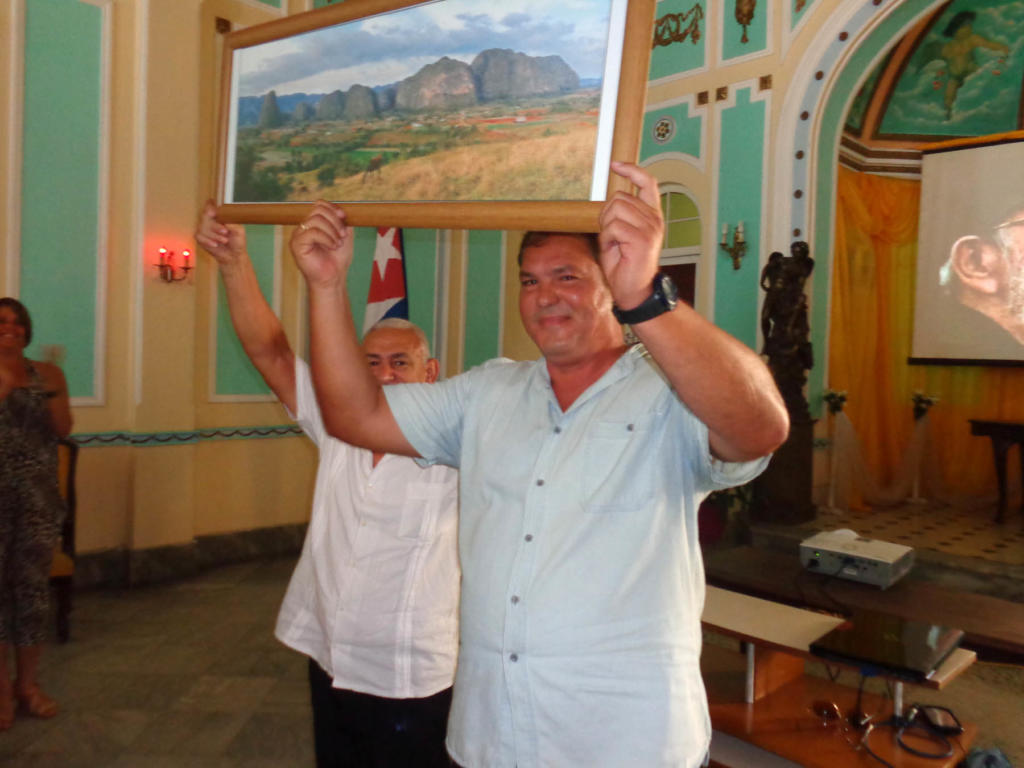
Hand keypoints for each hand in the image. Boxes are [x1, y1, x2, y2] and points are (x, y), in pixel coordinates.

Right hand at [194, 199, 245, 264]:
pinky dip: (207, 241)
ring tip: (224, 240)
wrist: (233, 255)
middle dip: (215, 226)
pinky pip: (198, 236)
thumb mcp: (239, 231)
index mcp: (219, 215)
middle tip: (225, 232)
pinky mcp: (200, 237)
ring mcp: (204, 228)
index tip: (213, 213)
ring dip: (214, 235)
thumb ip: (231, 223)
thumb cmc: (237, 241)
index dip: (209, 206)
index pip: (210, 205)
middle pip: (205, 216)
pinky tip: (215, 245)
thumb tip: (223, 220)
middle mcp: (210, 220)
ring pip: (202, 227)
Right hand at [290, 200, 352, 289]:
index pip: (319, 205)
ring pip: (315, 219)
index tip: (344, 217)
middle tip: (343, 235)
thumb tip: (339, 209)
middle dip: (335, 221)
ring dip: (332, 230)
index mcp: (313, 224)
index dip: (332, 208)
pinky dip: (326, 238)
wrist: (334, 278)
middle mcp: (304, 227)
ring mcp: (298, 235)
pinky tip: (333, 246)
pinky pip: (312, 232)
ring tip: (338, 243)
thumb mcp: (344, 234)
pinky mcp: (296, 244)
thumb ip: (341, 220)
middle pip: (318, 210)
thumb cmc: (338, 258)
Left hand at [597, 161, 664, 309]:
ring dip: (607, 227)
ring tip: (615, 244)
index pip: (648, 182)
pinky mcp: (642, 239)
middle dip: (607, 215)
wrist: (633, 290)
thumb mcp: (621, 234)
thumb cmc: (624, 264)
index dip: (632, 170)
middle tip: (612, 236)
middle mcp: (654, 219)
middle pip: (619, 197)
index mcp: (652, 215)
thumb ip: (621, 215)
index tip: (615, 165)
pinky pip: (613, 227)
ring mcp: (650, 228)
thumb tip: (612, 199)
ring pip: (615, 210)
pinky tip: (616, 250)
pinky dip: (607, 238)